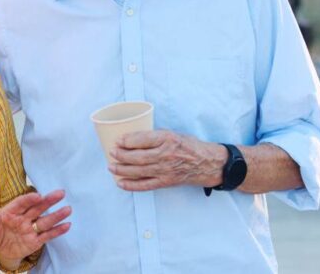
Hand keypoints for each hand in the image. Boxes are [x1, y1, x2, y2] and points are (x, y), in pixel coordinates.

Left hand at [0, 190, 71, 268]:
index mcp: (9, 212)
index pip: (20, 203)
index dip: (29, 199)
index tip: (38, 195)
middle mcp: (22, 218)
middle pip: (37, 208)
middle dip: (48, 200)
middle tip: (60, 193)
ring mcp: (30, 229)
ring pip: (44, 221)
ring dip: (56, 215)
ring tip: (68, 209)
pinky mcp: (35, 241)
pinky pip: (47, 235)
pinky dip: (57, 231)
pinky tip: (67, 225)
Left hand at [108, 130, 225, 191]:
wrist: (207, 163)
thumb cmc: (190, 146)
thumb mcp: (174, 134)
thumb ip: (155, 136)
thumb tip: (131, 138)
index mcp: (168, 139)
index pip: (142, 139)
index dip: (127, 140)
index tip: (118, 140)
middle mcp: (166, 155)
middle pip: (138, 156)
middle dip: (121, 155)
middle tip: (111, 152)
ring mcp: (165, 170)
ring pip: (138, 171)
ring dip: (122, 169)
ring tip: (111, 167)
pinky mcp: (165, 182)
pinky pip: (145, 185)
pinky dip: (131, 185)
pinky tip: (120, 183)